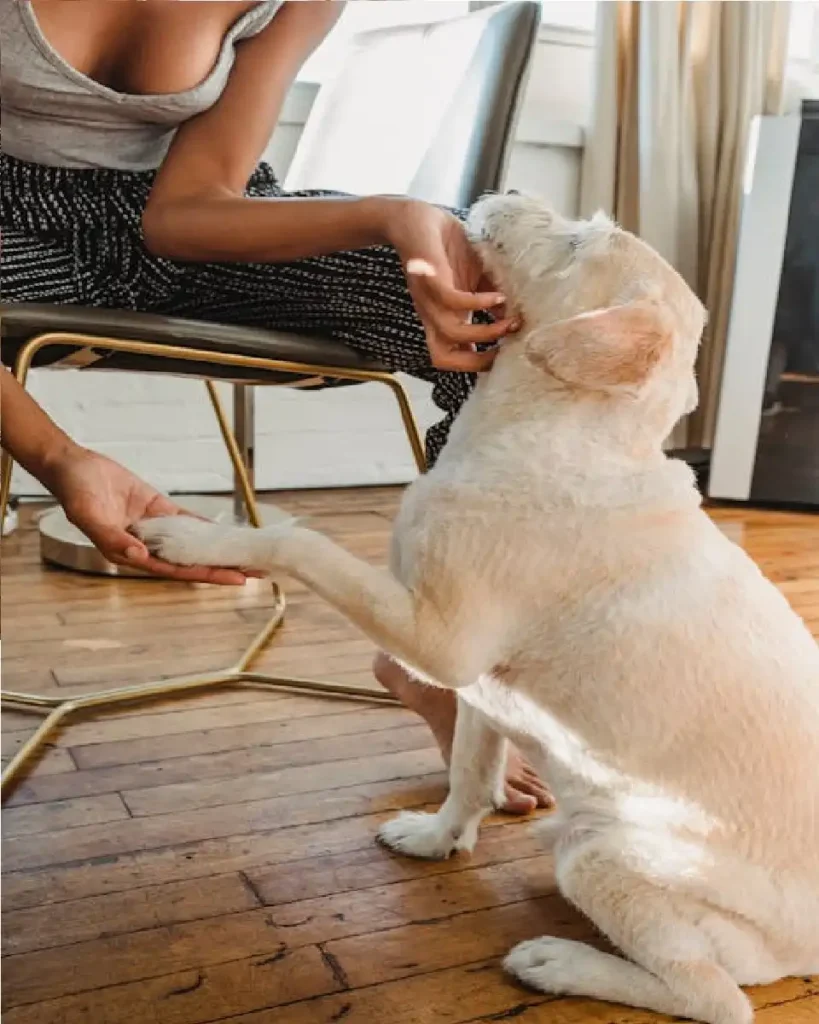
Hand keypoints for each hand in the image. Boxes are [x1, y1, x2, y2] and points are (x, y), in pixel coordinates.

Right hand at [46, 446, 253, 583]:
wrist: (72, 465)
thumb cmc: (74, 493)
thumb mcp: (90, 516)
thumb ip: (114, 538)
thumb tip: (140, 555)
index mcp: (129, 554)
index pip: (176, 571)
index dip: (206, 575)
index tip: (233, 579)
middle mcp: (145, 546)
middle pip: (190, 561)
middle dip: (221, 567)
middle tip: (253, 571)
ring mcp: (153, 528)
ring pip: (192, 543)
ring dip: (217, 549)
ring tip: (246, 555)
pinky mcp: (157, 509)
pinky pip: (186, 521)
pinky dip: (205, 527)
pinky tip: (225, 533)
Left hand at [386, 200, 519, 371]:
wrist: (415, 217)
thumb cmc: (446, 247)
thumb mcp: (475, 278)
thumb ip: (491, 300)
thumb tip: (516, 319)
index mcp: (444, 318)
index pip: (454, 356)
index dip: (479, 364)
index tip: (508, 355)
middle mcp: (433, 314)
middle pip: (442, 358)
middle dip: (476, 362)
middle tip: (505, 351)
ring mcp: (429, 298)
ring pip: (450, 333)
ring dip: (484, 333)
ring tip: (510, 323)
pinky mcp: (431, 276)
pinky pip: (451, 300)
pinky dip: (476, 303)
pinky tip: (496, 296)